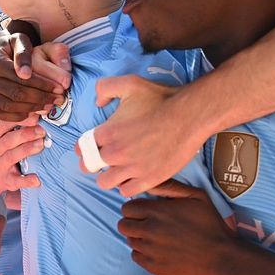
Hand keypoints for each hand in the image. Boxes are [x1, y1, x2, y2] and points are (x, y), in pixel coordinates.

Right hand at [0, 32, 70, 120]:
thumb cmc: (11, 45)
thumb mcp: (18, 40)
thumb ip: (24, 52)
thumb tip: (25, 74)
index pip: (22, 78)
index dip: (42, 85)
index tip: (59, 89)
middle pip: (16, 94)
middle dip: (40, 99)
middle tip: (57, 100)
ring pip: (9, 106)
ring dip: (32, 109)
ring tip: (48, 107)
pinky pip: (2, 114)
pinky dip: (19, 116)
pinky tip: (34, 114)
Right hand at [0, 116, 43, 194]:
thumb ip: (13, 122)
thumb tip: (37, 111)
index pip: (4, 122)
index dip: (21, 118)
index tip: (35, 114)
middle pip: (9, 139)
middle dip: (26, 134)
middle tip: (41, 131)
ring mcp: (0, 165)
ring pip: (12, 156)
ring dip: (27, 150)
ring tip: (41, 145)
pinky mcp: (6, 180)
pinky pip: (17, 181)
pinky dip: (27, 181)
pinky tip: (37, 179)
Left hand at [90, 76, 203, 196]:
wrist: (190, 116)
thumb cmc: (161, 99)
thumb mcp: (130, 83)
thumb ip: (106, 88)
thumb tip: (98, 102)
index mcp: (108, 131)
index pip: (83, 147)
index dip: (85, 148)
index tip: (91, 148)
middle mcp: (116, 152)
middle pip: (90, 167)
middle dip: (94, 163)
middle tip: (103, 159)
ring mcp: (132, 168)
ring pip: (106, 183)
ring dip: (108, 177)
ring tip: (116, 170)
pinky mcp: (149, 179)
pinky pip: (126, 191)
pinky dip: (126, 186)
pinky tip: (132, 177)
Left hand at [118, 180, 235, 274]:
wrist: (221, 257)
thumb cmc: (210, 224)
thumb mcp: (196, 196)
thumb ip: (169, 186)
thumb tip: (148, 183)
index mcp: (157, 211)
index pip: (127, 208)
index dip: (134, 208)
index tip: (144, 211)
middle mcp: (149, 230)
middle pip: (123, 224)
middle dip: (133, 222)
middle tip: (147, 224)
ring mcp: (150, 250)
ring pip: (130, 241)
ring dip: (139, 238)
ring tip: (156, 237)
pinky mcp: (153, 266)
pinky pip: (136, 257)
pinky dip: (143, 253)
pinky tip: (157, 250)